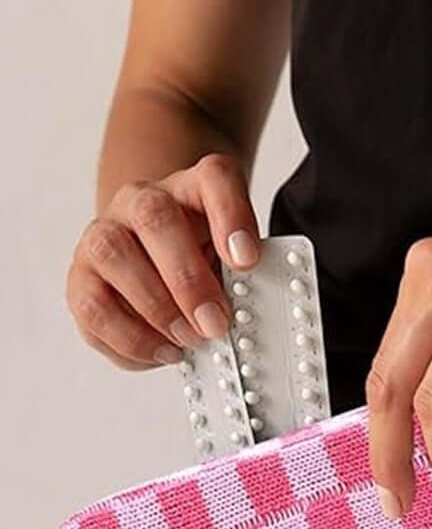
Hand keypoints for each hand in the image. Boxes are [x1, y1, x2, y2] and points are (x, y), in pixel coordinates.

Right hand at [66, 152, 260, 369]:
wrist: (152, 260)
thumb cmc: (198, 260)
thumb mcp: (231, 259)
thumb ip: (245, 274)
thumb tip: (253, 308)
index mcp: (192, 187)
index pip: (215, 177)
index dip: (232, 216)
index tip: (248, 260)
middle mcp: (140, 200)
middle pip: (156, 216)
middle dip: (188, 278)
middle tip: (215, 322)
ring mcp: (103, 234)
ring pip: (113, 254)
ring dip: (155, 307)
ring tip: (187, 340)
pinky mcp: (80, 277)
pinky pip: (92, 305)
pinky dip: (130, 337)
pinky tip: (162, 351)